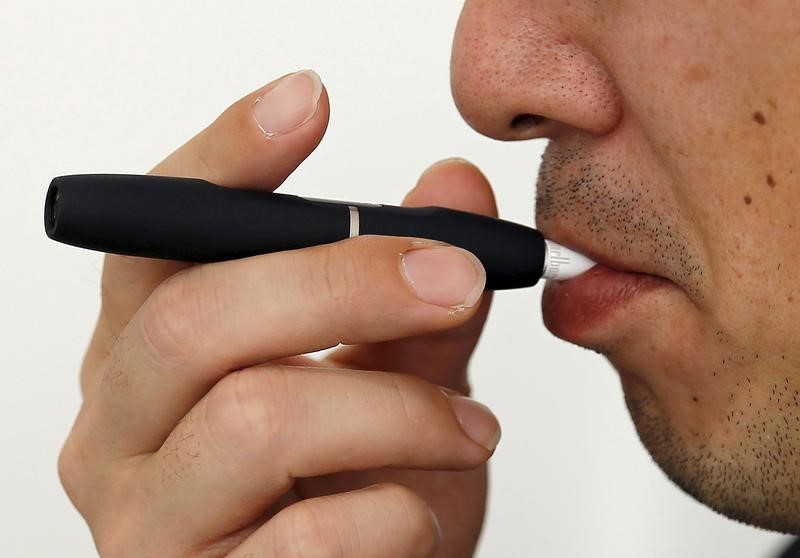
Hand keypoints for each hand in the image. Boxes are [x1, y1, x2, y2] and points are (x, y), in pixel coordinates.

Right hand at [58, 70, 499, 556]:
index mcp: (147, 353)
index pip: (155, 237)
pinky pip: (307, 537)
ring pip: (256, 418)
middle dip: (348, 281)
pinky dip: (394, 511)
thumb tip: (452, 189)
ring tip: (470, 429)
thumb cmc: (358, 490)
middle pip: (198, 317)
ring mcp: (144, 521)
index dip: (222, 162)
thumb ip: (411, 297)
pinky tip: (418, 511)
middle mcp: (117, 428)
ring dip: (397, 410)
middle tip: (456, 276)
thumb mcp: (389, 383)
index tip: (306, 102)